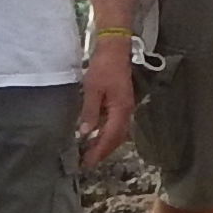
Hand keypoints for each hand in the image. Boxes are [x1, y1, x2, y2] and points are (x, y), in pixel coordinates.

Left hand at [77, 47, 135, 169]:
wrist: (115, 49)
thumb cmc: (103, 67)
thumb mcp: (93, 89)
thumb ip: (90, 112)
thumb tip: (86, 133)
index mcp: (121, 109)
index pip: (110, 136)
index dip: (99, 151)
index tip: (88, 163)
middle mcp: (126, 111)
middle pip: (117, 138)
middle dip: (103, 151)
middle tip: (88, 162)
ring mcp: (126, 107)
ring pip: (118, 132)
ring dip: (106, 144)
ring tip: (91, 152)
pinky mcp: (122, 102)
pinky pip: (116, 124)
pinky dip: (107, 133)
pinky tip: (97, 135)